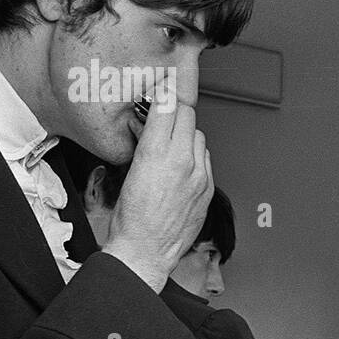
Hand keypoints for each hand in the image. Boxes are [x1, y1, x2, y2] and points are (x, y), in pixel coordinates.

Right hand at [104, 94, 212, 291]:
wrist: (145, 250)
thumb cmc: (131, 218)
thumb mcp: (130, 170)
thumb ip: (145, 142)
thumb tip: (151, 124)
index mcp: (157, 155)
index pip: (168, 106)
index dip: (165, 94)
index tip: (162, 87)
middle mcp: (183, 162)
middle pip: (188, 117)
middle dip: (175, 113)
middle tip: (163, 116)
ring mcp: (200, 176)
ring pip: (199, 137)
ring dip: (186, 135)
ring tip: (170, 145)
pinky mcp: (208, 189)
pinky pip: (206, 159)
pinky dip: (195, 156)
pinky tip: (181, 165)